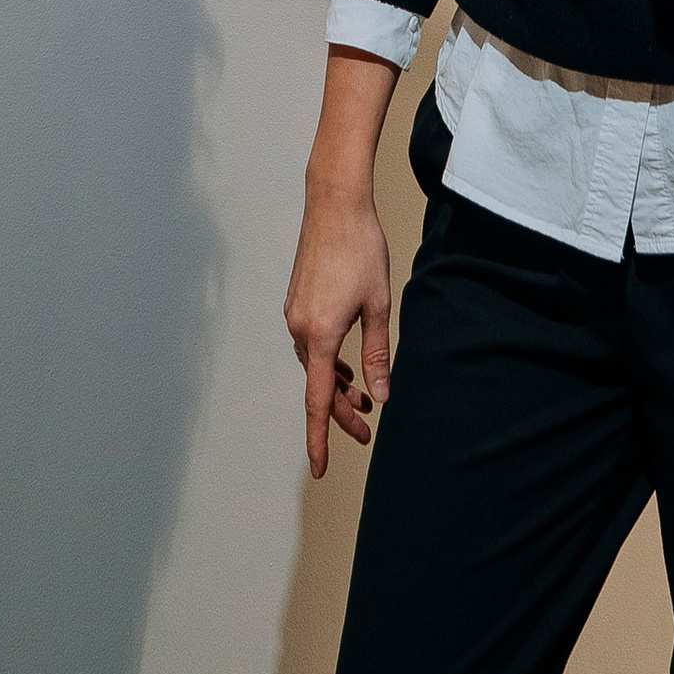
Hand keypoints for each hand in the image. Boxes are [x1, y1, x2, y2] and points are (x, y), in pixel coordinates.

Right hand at [285, 189, 391, 475]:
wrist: (335, 204)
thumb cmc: (361, 249)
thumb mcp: (378, 305)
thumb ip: (377, 354)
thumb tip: (379, 395)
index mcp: (319, 334)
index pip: (317, 400)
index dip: (320, 438)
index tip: (320, 468)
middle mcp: (299, 328)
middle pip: (317, 385)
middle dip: (340, 412)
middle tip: (366, 431)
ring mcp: (294, 314)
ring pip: (314, 365)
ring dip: (336, 385)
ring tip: (363, 397)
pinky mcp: (296, 301)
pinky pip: (309, 345)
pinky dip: (328, 362)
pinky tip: (346, 364)